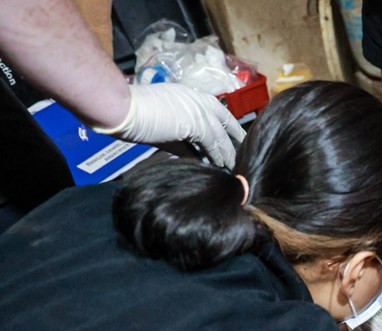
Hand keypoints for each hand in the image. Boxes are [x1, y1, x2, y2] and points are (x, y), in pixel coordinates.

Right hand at [94, 84, 245, 168]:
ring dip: (228, 154)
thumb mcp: (165, 123)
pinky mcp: (196, 124)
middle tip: (243, 155)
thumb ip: (182, 137)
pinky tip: (222, 166)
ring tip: (234, 167)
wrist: (123, 108)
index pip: (216, 112)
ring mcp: (198, 110)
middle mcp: (198, 100)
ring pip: (220, 136)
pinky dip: (218, 157)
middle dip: (235, 140)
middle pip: (224, 122)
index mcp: (190, 96)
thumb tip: (194, 155)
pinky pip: (212, 144)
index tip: (237, 139)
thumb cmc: (135, 113)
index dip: (228, 127)